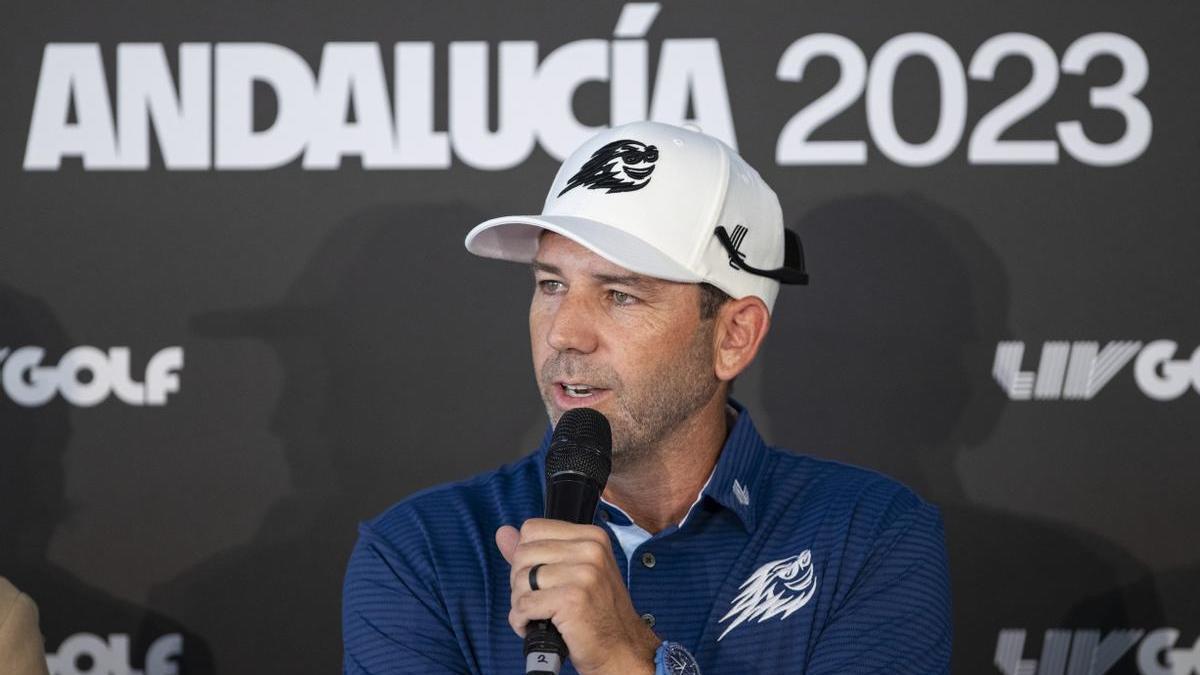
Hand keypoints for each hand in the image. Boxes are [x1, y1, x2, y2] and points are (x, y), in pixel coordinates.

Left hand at [496, 519, 659, 674]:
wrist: (621, 649)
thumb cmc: (596, 613)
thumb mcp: (572, 573)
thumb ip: (536, 551)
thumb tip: (503, 533)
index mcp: (592, 537)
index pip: (532, 529)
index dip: (526, 557)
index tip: (539, 579)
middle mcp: (591, 549)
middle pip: (522, 554)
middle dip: (520, 582)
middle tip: (538, 601)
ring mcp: (584, 573)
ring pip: (521, 580)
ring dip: (520, 604)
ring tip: (538, 615)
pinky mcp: (572, 599)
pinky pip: (524, 605)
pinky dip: (521, 621)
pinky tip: (534, 627)